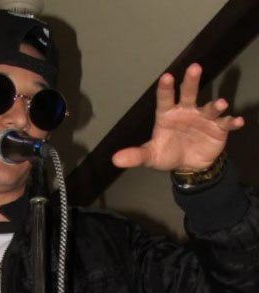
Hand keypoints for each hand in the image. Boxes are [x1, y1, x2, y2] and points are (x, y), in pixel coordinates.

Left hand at [112, 63, 244, 171]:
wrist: (189, 164)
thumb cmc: (168, 153)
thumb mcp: (150, 156)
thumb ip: (135, 155)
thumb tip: (115, 159)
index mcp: (168, 115)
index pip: (165, 99)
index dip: (166, 89)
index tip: (166, 77)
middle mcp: (186, 111)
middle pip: (189, 93)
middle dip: (191, 82)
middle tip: (195, 68)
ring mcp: (203, 118)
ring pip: (209, 108)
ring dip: (215, 106)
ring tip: (219, 104)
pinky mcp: (218, 129)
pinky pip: (226, 124)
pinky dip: (232, 122)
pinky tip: (237, 121)